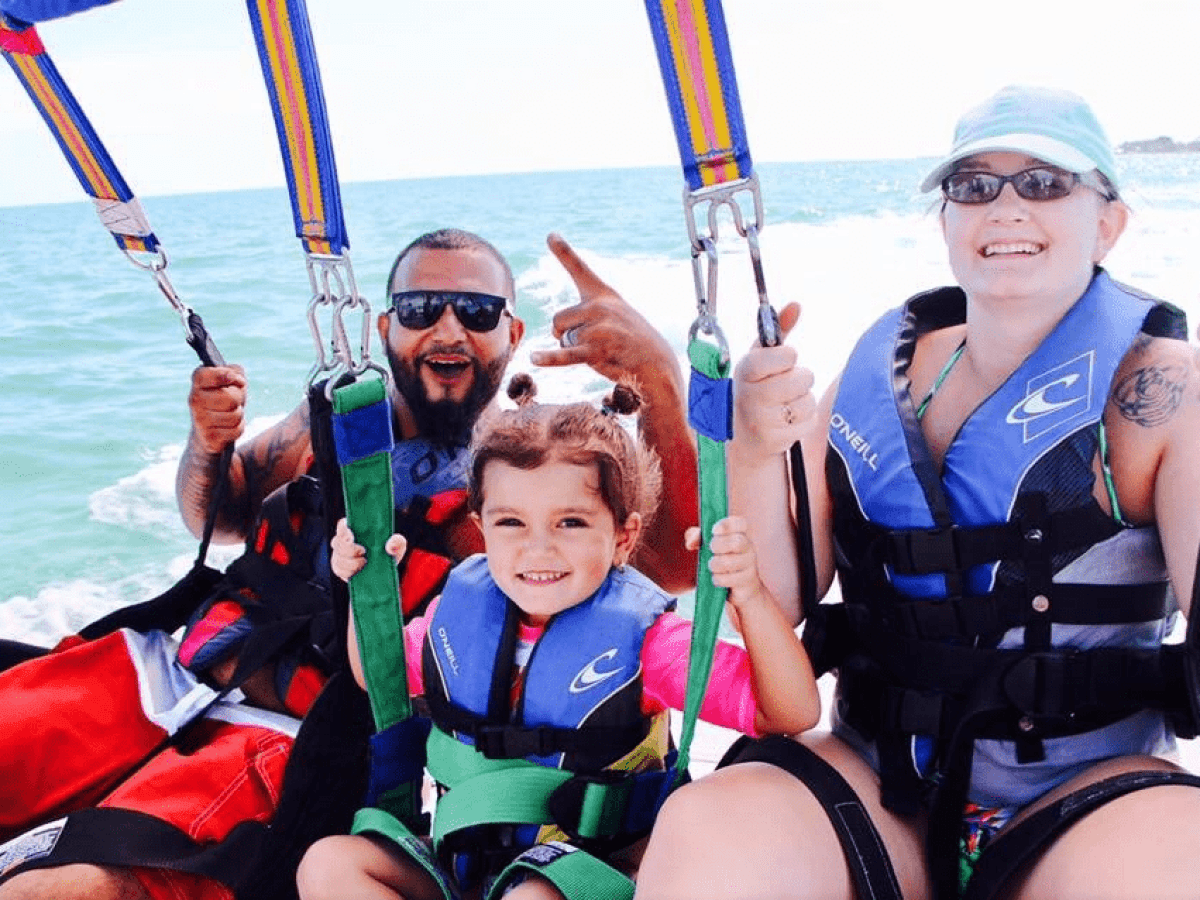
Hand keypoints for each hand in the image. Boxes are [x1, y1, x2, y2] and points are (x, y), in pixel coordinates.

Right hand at [189, 365, 246, 454]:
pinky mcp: (209, 437)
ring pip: (236, 415)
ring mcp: (200, 419)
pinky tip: (228, 427)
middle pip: (231, 398)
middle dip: (239, 399)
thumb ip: (236, 372)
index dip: (229, 376)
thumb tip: (239, 381)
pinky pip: (236, 430)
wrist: (206, 432)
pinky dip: (238, 428)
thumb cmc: (223, 399)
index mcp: (198, 381)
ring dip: (239, 414)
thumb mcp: (230, 381)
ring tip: (229, 413)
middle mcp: (195, 399)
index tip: (236, 381)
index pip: (214, 374)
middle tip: (233, 401)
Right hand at [331, 519, 407, 582]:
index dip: (342, 529)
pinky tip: (358, 571)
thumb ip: (397, 542)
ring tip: (364, 562)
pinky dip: (348, 572)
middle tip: (364, 552)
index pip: (342, 526)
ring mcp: (340, 555)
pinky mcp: (340, 569)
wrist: (385, 572)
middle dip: (350, 550)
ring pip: (338, 558)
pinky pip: (338, 570)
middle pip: (338, 543)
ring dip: (351, 562)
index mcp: (355, 530)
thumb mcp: (398, 546)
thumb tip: (390, 545)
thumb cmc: (389, 553)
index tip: (350, 536)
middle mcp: (344, 542)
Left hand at [529, 233, 678, 386]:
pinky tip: (534, 358)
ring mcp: (598, 328)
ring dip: (576, 351)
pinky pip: (566, 354)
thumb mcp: (613, 315)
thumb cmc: (631, 339)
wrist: (657, 362)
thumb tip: (555, 330)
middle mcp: (599, 306)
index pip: (579, 269)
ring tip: (604, 352)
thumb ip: (583, 314)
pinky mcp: (597, 352)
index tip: (550, 235)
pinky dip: (550, 358)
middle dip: (566, 334)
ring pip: (563, 341)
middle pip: (557, 320)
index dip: (564, 251)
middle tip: (594, 341)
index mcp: (602, 294)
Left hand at [689, 515, 769, 602]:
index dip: (727, 525)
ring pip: (732, 562)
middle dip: (719, 546)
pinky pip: (731, 579)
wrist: (737, 589)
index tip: (714, 530)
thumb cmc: (720, 562)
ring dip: (716, 564)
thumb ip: (697, 538)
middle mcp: (748, 547)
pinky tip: (716, 579)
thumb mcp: (706, 547)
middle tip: (711, 550)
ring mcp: (751, 564)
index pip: (740, 523)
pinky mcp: (749, 580)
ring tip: (712, 567)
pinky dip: (719, 579)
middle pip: (738, 542)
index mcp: (739, 534)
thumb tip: (691, 543)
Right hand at [731, 303, 814, 464]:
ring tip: (785, 405)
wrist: (744, 437)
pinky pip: (808, 421)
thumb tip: (795, 305)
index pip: (781, 355)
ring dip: (802, 402)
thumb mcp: (761, 359)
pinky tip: (786, 422)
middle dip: (800, 381)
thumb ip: (778, 330)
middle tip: (785, 387)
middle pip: (802, 378)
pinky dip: (804, 421)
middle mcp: (748, 394)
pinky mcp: (773, 439)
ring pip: (807, 401)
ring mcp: (759, 419)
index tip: (784, 362)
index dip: (788, 358)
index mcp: (745, 369)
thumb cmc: (757, 389)